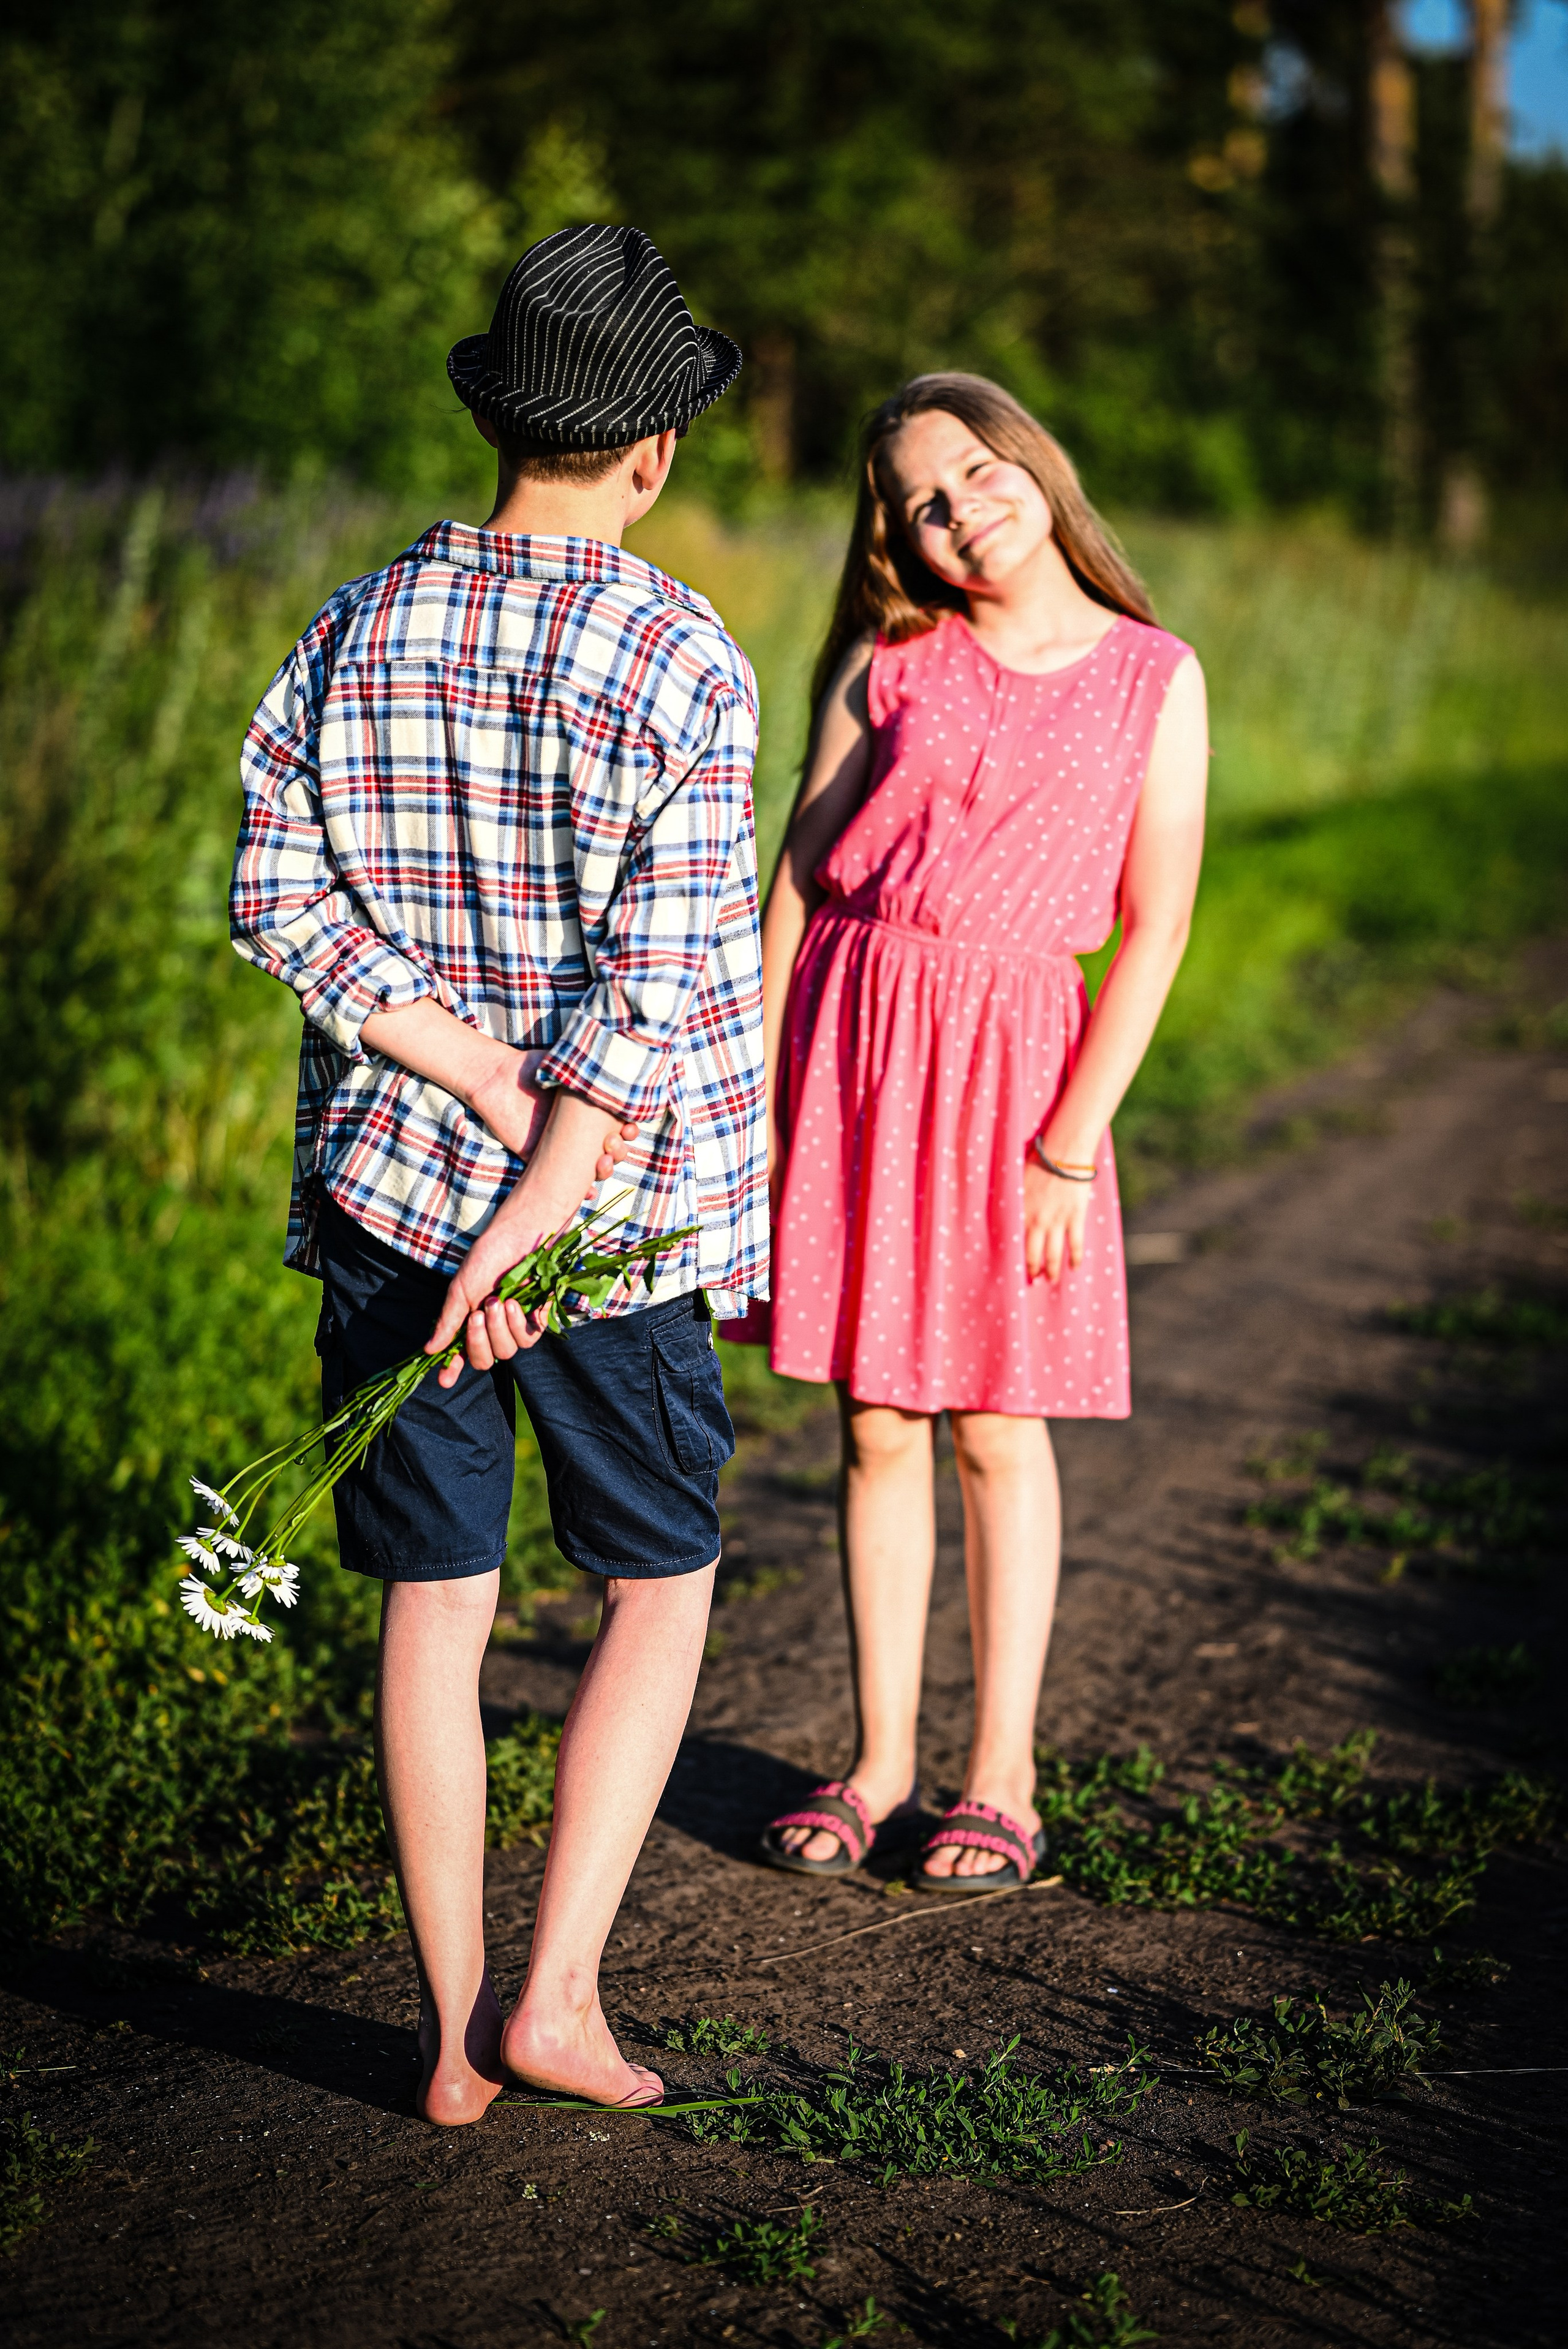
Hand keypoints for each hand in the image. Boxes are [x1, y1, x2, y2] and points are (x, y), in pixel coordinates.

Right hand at [426, 1208, 555, 1385]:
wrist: (522, 1236)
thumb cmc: (489, 1257)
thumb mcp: (462, 1290)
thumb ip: (449, 1321)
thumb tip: (429, 1350)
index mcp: (471, 1321)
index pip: (461, 1353)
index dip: (452, 1368)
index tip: (444, 1380)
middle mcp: (493, 1327)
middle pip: (486, 1359)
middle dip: (481, 1340)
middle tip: (480, 1313)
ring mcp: (516, 1324)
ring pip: (509, 1350)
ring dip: (501, 1328)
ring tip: (500, 1301)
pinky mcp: (539, 1317)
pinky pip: (531, 1337)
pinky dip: (523, 1323)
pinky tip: (519, 1304)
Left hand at [468, 1045, 637, 1181]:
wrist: (497, 1079)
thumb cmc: (532, 1067)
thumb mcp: (568, 1064)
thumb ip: (591, 1067)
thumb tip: (614, 1071)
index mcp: (589, 1112)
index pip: (619, 1127)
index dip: (629, 1131)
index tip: (629, 1127)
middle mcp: (579, 1132)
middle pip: (611, 1150)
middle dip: (619, 1151)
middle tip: (611, 1141)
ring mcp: (562, 1148)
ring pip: (593, 1168)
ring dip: (605, 1169)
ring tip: (602, 1162)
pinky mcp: (539, 1159)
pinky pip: (563, 1182)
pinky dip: (580, 1191)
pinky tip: (589, 1193)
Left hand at [1024, 1157, 1091, 1282]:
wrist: (1064, 1153)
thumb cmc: (1039, 1161)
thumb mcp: (1018, 1180)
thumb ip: (1012, 1198)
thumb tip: (1002, 1208)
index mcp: (1020, 1213)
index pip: (1014, 1243)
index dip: (1013, 1259)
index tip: (1013, 1270)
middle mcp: (1037, 1222)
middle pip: (1032, 1255)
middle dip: (1033, 1271)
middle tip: (1034, 1280)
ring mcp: (1057, 1222)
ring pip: (1053, 1255)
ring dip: (1052, 1271)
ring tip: (1052, 1280)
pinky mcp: (1075, 1218)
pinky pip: (1075, 1245)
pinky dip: (1075, 1259)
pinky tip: (1074, 1268)